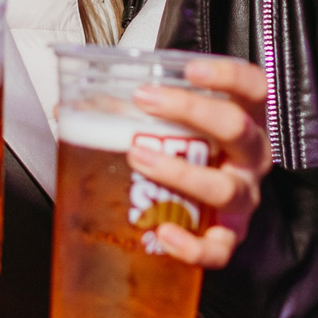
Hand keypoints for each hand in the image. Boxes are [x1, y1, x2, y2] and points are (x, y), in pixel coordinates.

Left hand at [124, 56, 270, 268]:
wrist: (209, 206)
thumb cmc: (188, 153)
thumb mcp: (172, 125)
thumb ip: (127, 110)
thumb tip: (64, 108)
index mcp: (244, 119)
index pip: (253, 87)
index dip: (227, 75)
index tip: (190, 69)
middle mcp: (251, 157)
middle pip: (237, 129)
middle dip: (190, 111)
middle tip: (145, 101)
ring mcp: (244, 197)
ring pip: (224, 187)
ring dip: (179, 172)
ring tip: (140, 159)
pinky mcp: (231, 236)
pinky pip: (219, 248)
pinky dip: (192, 244)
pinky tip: (164, 233)